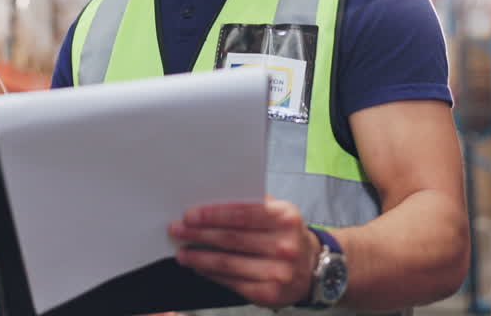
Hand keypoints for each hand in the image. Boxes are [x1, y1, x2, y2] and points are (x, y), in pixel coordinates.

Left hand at [169, 198, 318, 308]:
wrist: (314, 267)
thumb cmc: (287, 234)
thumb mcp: (279, 211)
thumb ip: (252, 203)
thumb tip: (212, 195)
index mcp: (285, 217)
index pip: (242, 214)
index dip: (212, 214)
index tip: (189, 214)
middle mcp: (285, 245)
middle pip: (231, 239)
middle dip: (199, 234)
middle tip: (176, 230)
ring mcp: (278, 272)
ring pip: (228, 263)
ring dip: (199, 258)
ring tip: (182, 252)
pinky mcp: (270, 294)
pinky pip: (233, 282)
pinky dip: (212, 274)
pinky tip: (199, 267)